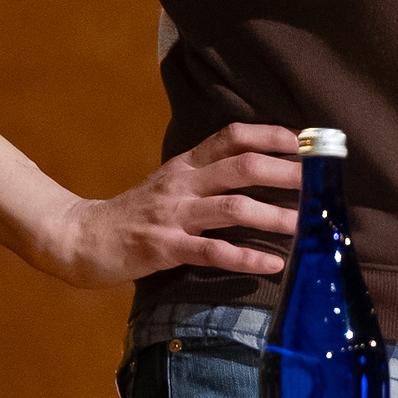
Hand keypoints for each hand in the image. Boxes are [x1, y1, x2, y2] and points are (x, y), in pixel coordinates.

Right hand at [38, 122, 301, 288]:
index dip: (269, 134)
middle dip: (283, 171)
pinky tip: (273, 263)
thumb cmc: (134, 213)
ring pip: (233, 208)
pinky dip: (246, 257)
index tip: (303, 140)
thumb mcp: (170, 183)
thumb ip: (206, 175)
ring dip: (274, 215)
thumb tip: (258, 170)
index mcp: (186, 165)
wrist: (80, 237)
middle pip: (241, 167)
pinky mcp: (164, 248)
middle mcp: (183, 183)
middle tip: (317, 181)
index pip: (232, 137)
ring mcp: (173, 215)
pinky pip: (212, 251)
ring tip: (306, 225)